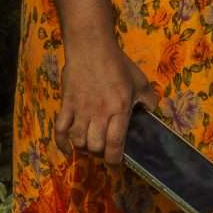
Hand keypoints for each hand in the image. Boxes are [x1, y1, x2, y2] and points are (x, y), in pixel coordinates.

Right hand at [55, 42, 158, 166]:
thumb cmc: (118, 63)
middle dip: (100, 153)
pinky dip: (62, 143)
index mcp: (119, 108)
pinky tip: (68, 148)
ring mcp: (80, 110)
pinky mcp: (66, 105)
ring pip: (78, 141)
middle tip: (104, 149)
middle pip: (95, 146)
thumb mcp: (140, 80)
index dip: (115, 161)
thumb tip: (152, 113)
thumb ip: (148, 98)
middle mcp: (99, 113)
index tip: (116, 165)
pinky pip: (60, 130)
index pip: (115, 144)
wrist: (91, 46)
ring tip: (90, 143)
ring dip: (84, 147)